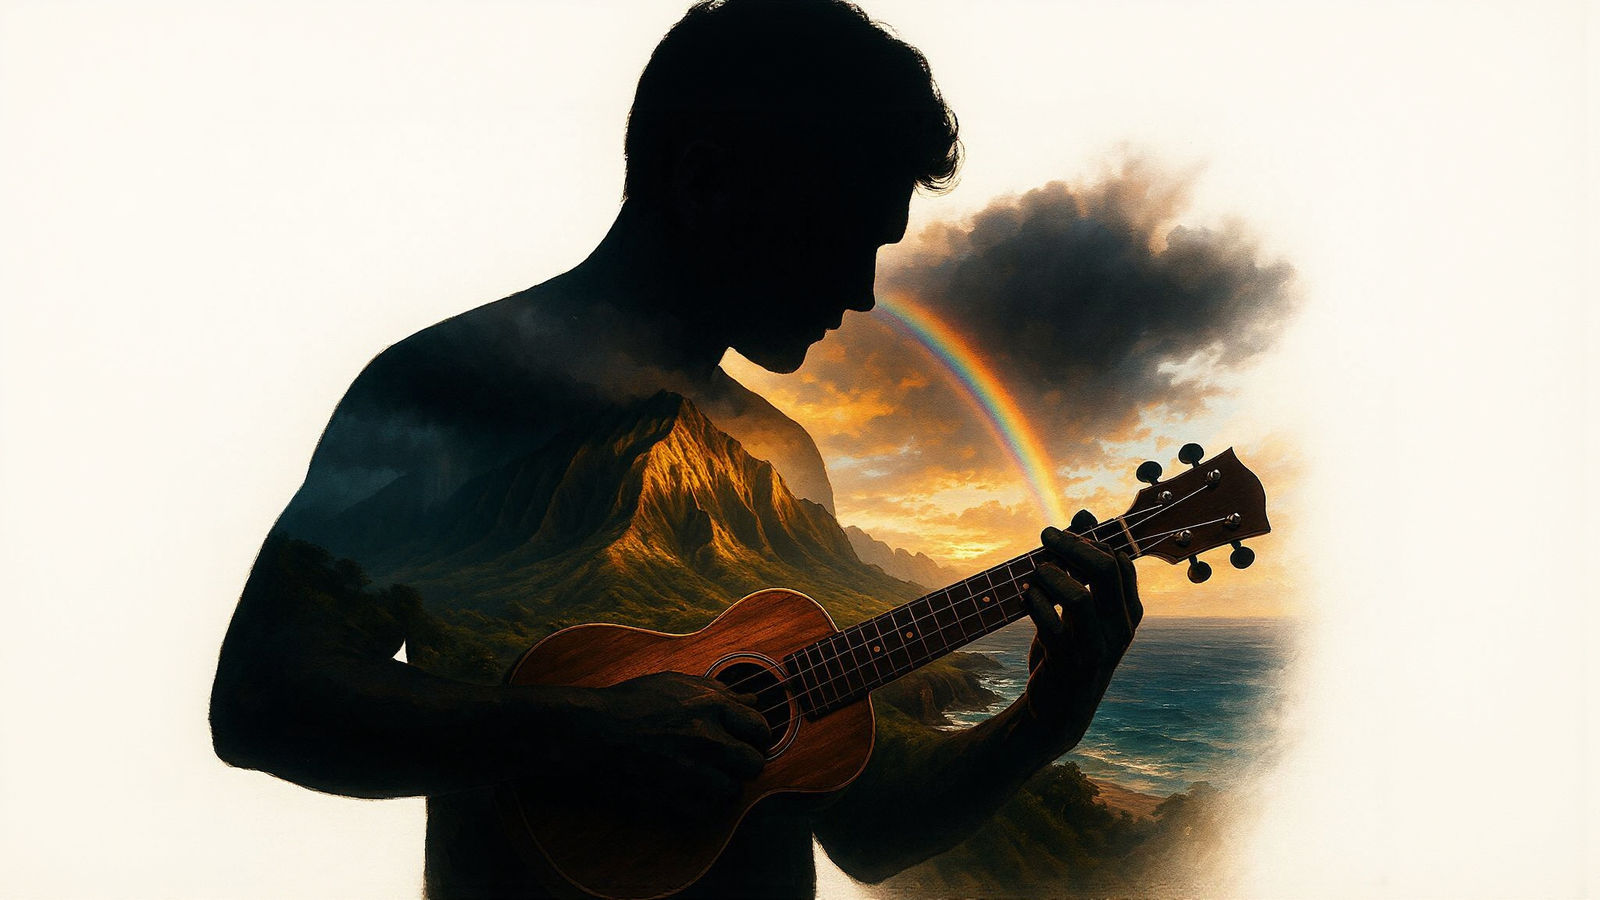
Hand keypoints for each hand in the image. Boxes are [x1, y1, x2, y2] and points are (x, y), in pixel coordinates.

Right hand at [548, 672, 770, 810]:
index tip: (747, 738)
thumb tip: (753, 697)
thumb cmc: (630, 704)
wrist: (591, 735)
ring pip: (732, 791)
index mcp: (710, 707)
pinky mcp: (673, 799)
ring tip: (706, 775)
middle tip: (731, 760)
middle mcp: (707, 740)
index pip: (760, 727)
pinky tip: (690, 790)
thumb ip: (718, 691)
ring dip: (723, 785)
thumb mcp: (674, 684)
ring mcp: (691, 773)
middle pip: (754, 764)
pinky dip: (702, 804)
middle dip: (745, 762)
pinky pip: (707, 812)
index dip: (757, 735)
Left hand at [1020, 516, 1142, 755]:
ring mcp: (1095, 648)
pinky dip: (1032, 602)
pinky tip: (1024, 596)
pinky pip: (1048, 624)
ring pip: (1077, 596)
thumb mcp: (1081, 609)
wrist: (1057, 711)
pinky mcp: (1067, 663)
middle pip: (1104, 569)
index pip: (1121, 561)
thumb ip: (1084, 564)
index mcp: (1129, 613)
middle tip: (1046, 535)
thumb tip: (1085, 514)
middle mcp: (1119, 630)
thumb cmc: (1069, 649)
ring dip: (1049, 576)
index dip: (1091, 540)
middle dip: (1072, 545)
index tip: (1065, 533)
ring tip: (1034, 572)